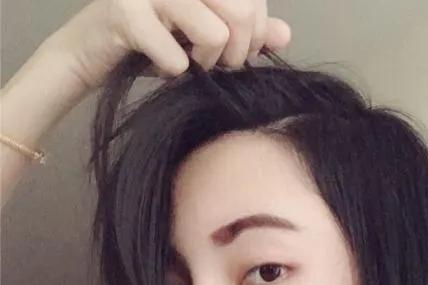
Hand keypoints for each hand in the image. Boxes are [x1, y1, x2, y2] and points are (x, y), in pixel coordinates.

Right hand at [43, 0, 291, 90]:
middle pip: (240, 12)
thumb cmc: (149, 41)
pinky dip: (172, 72)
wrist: (87, 53)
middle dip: (235, 52)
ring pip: (214, 33)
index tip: (236, 55)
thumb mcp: (201, 36)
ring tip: (187, 64)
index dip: (255, 33)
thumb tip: (284, 35)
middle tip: (213, 64)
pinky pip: (176, 56)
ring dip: (205, 63)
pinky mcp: (125, 12)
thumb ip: (243, 33)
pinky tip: (160, 68)